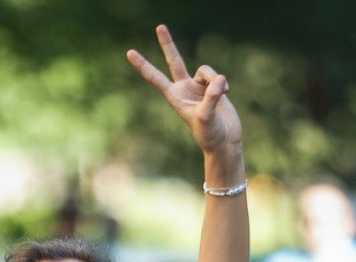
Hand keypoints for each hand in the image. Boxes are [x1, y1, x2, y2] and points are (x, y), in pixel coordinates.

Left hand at [127, 26, 241, 160]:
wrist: (225, 140)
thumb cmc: (210, 134)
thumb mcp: (206, 117)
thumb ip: (211, 96)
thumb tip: (220, 79)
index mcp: (174, 96)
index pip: (156, 78)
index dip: (143, 65)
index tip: (129, 53)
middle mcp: (184, 88)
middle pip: (174, 61)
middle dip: (168, 44)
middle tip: (160, 27)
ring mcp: (198, 86)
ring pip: (206, 70)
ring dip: (214, 80)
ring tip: (221, 94)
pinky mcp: (213, 86)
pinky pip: (217, 76)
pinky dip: (223, 84)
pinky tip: (226, 94)